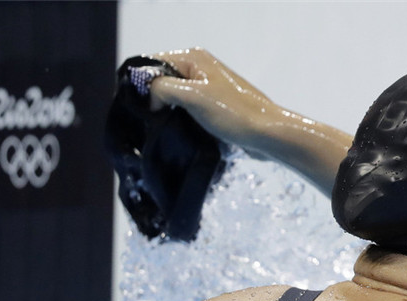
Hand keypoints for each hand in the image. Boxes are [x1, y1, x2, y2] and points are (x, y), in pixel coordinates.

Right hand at [146, 47, 351, 193]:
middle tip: (149, 122)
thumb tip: (149, 96)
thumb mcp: (191, 96)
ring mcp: (209, 88)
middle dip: (154, 100)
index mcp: (193, 58)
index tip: (138, 109)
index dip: (141, 85)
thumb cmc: (234, 114)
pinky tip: (180, 133)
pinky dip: (182, 120)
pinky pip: (189, 110)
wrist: (268, 135)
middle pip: (162, 81)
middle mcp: (200, 68)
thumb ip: (162, 88)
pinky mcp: (215, 107)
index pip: (152, 63)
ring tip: (164, 130)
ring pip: (175, 98)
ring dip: (168, 113)